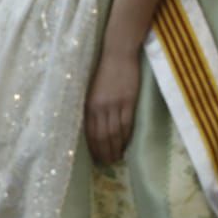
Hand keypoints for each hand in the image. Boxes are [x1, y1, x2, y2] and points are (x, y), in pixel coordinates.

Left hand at [85, 43, 142, 164]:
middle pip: (102, 136)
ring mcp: (115, 104)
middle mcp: (99, 107)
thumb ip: (92, 108)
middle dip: (104, 152)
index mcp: (88, 105)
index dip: (94, 148)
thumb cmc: (104, 71)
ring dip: (116, 147)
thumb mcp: (92, 91)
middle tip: (108, 163)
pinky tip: (127, 143)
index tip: (97, 159)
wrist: (118, 54)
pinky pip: (127, 123)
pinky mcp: (129, 100)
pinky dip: (126, 136)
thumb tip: (93, 127)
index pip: (90, 133)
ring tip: (117, 158)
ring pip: (115, 132)